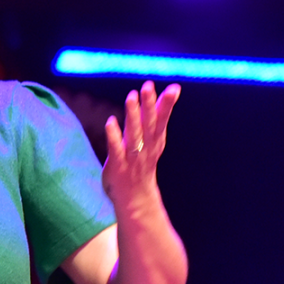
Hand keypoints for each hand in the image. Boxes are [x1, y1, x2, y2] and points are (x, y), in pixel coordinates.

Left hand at [102, 81, 179, 207]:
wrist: (136, 197)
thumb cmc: (143, 161)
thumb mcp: (154, 138)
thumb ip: (159, 114)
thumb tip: (174, 88)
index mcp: (156, 141)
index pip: (162, 120)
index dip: (167, 104)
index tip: (173, 88)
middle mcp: (147, 148)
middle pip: (149, 125)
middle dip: (149, 106)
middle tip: (148, 86)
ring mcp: (133, 157)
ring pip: (134, 135)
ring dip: (133, 116)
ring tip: (131, 96)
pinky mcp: (118, 166)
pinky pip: (116, 150)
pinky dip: (114, 136)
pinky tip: (110, 121)